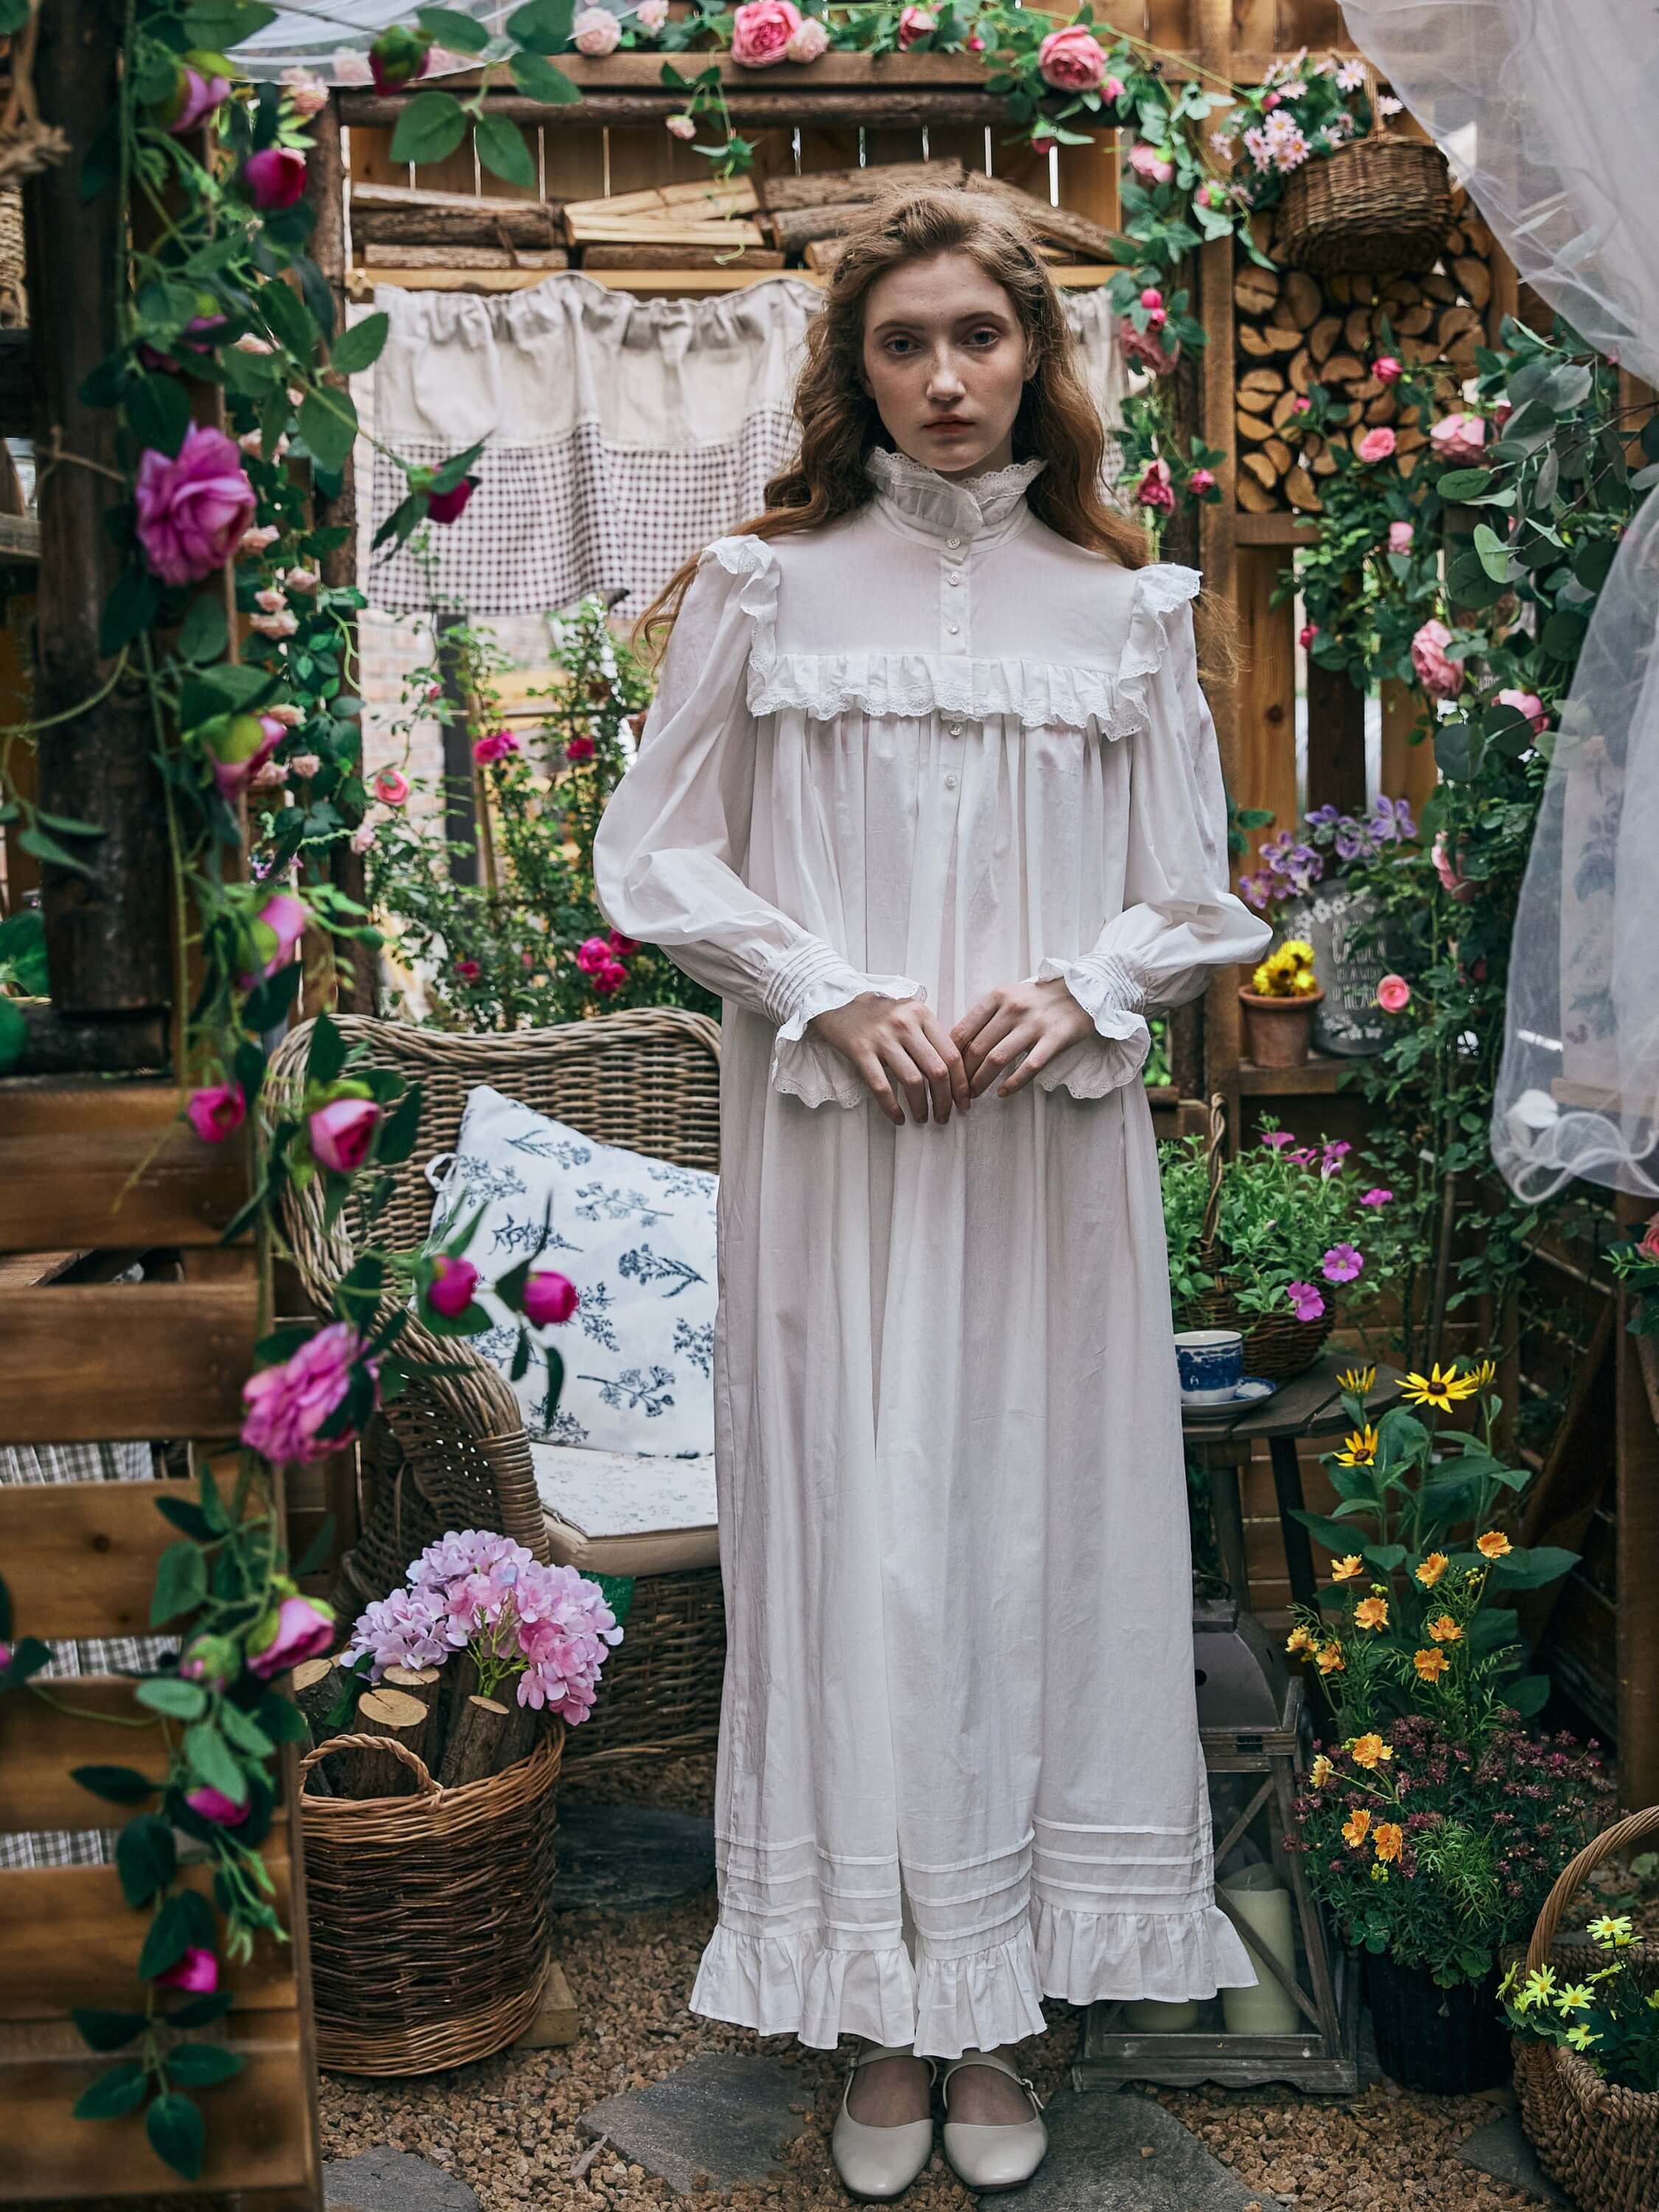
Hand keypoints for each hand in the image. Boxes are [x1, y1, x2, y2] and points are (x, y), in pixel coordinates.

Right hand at [804, 993, 973, 1126]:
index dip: (961, 1083)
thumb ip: (928, 1034)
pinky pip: (881, 1086)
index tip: (964, 1101)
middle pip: (937, 1071)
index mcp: (922, 1015)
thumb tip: (951, 1070)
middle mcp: (905, 1025)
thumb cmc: (876, 1010)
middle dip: (945, 1100)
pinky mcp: (860, 1050)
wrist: (835, 996)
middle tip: (945, 1116)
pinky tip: (898, 1118)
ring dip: (922, 1106)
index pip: (952, 1054)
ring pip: (913, 1081)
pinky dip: (892, 1107)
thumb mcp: (908, 1012)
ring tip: (923, 1118)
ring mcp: (882, 1038)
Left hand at [951, 976, 1094, 1099]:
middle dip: (963, 1074)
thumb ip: (986, 1016)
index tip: (946, 1071)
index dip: (950, 1055)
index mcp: (997, 997)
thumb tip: (957, 1044)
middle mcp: (1013, 1009)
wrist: (1082, 990)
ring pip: (998, 1058)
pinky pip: (1029, 1066)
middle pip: (977, 1048)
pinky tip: (1003, 1093)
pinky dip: (1013, 1083)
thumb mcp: (1009, 996)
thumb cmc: (1039, 998)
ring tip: (974, 1094)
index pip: (963, 1030)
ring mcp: (1034, 1024)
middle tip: (958, 1090)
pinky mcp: (1055, 1039)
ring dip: (981, 1081)